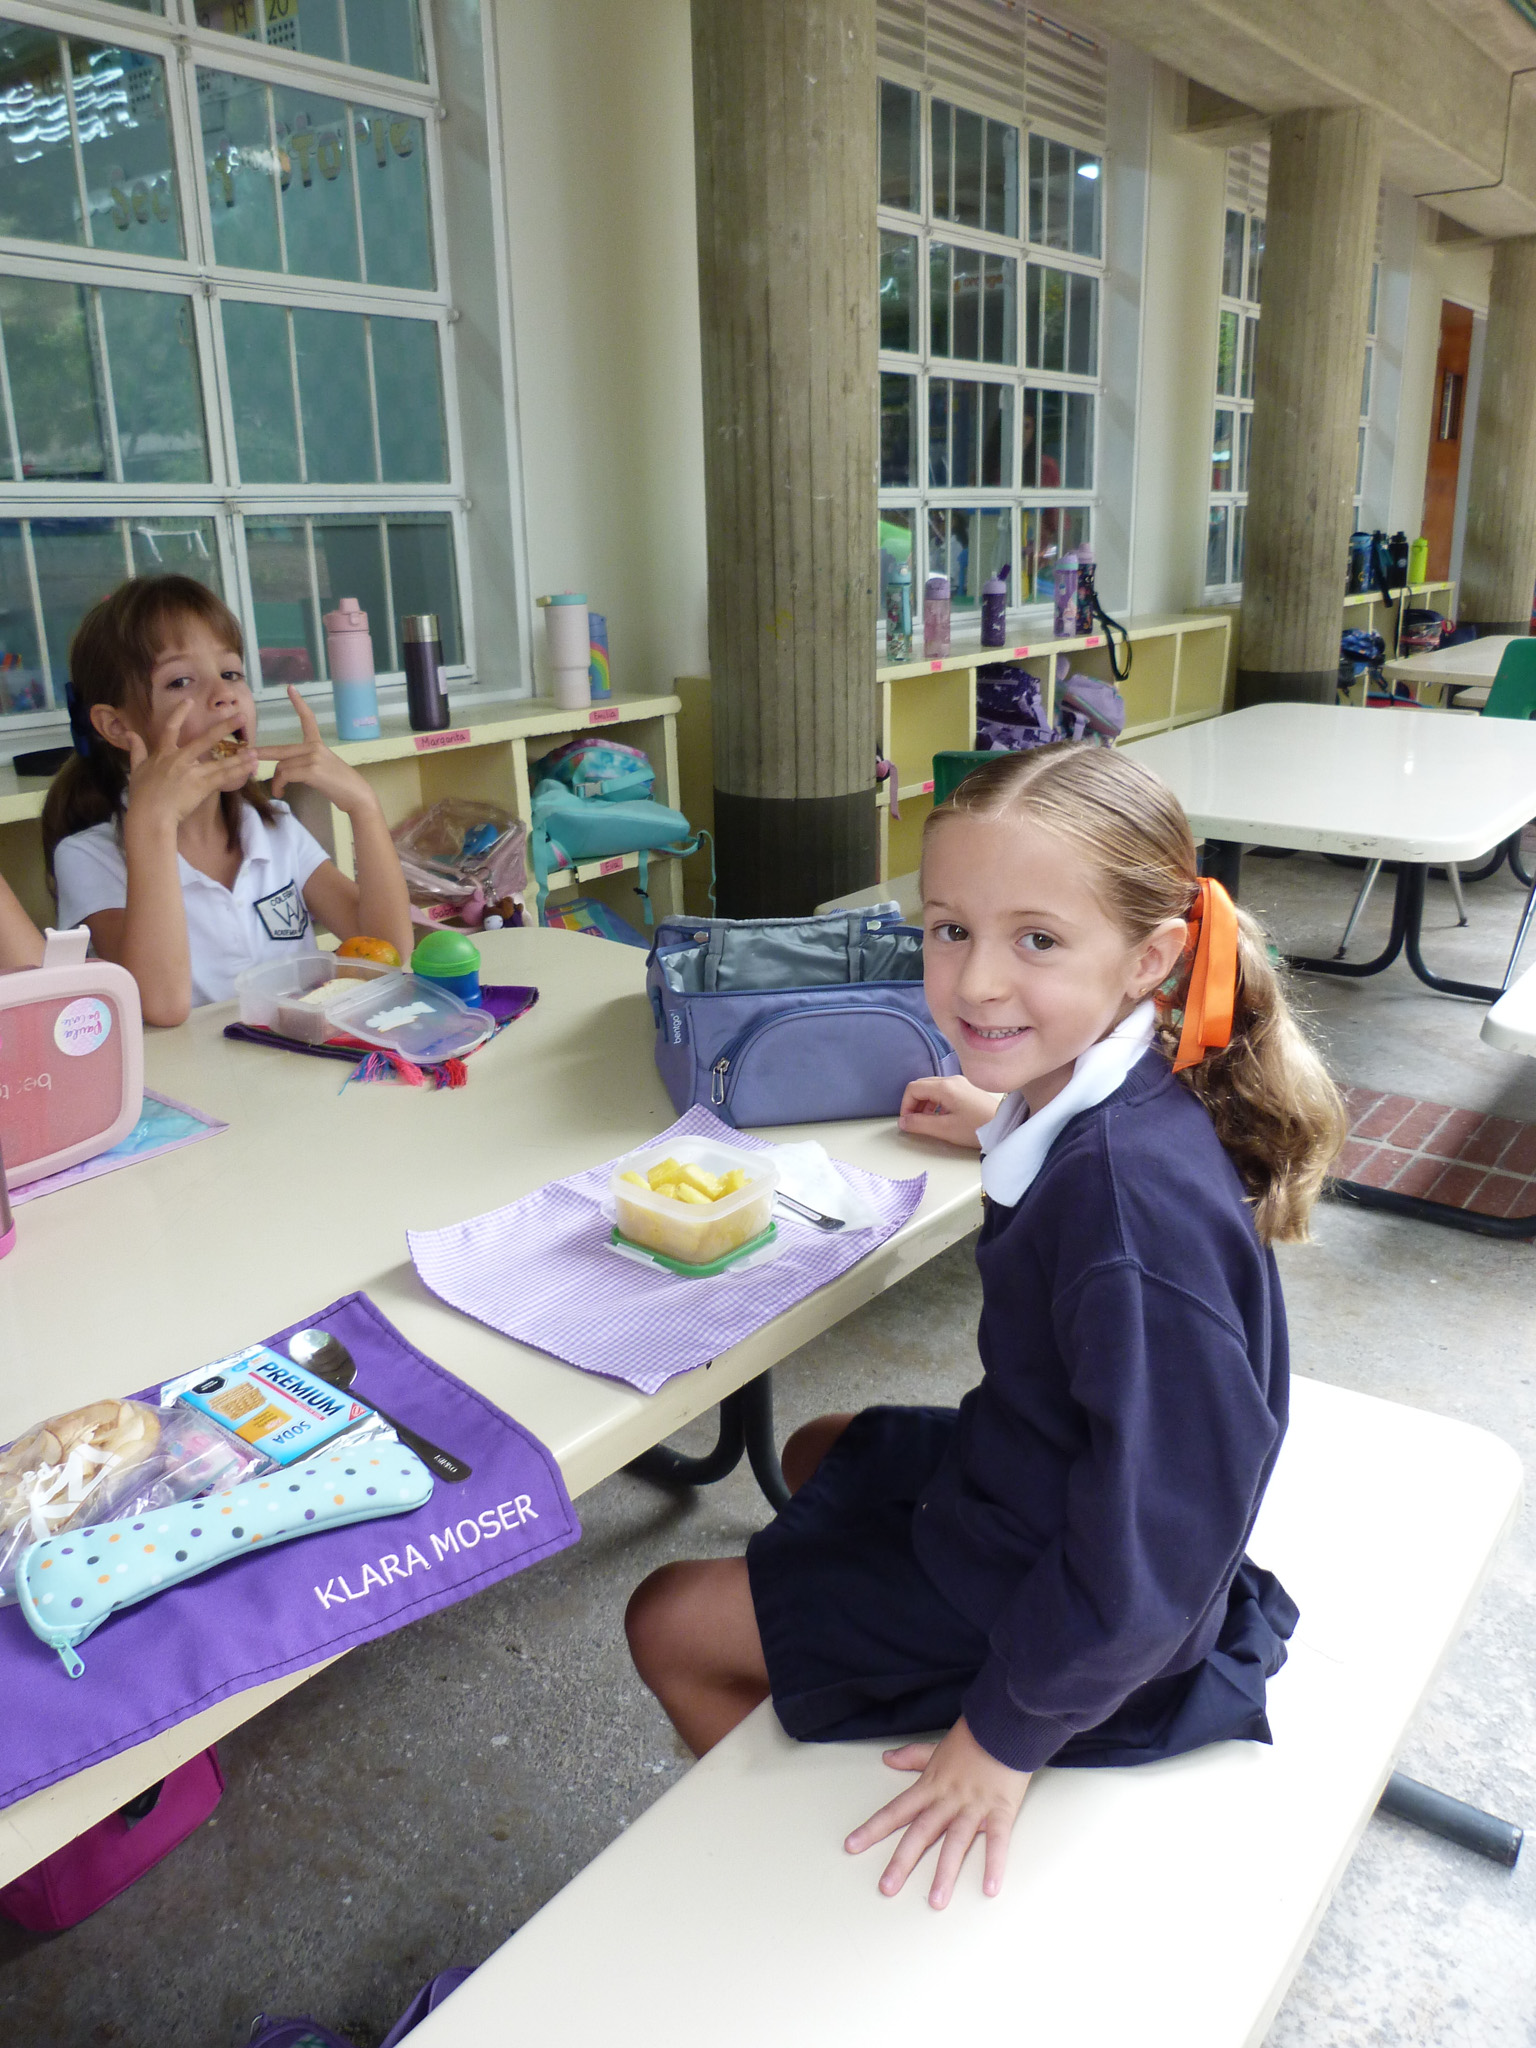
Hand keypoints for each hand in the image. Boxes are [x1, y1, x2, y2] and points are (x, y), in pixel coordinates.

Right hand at [123, 701, 254, 835]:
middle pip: (205, 739)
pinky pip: (223, 778)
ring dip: (239, 756)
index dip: (180, 713)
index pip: (171, 728)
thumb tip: (129, 733)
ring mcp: (192, 772)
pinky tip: (250, 767)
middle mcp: (179, 759)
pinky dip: (238, 772)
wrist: (150, 815)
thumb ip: (136, 750)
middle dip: (224, 727)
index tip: (190, 701)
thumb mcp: (135, 769)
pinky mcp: (201, 786)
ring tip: (256, 751)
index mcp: (163, 753)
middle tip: (241, 716)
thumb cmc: (141, 795)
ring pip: (220, 761)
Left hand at [256, 686, 377, 813]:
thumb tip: (283, 773)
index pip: (308, 719)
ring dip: (276, 781)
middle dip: (262, 753)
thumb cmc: (340, 786)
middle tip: (248, 755)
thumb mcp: (321, 770)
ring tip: (279, 791)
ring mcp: (313, 757)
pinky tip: (281, 793)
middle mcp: (315, 747)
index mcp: (318, 745)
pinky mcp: (311, 769)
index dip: (299, 703)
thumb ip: (304, 765)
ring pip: (281, 766)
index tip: (290, 688)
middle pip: (281, 750)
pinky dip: (279, 785)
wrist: (356, 795)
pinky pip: (285, 775)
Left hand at [845, 1717, 1030, 1908]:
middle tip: (886, 1888)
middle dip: (902, 1861)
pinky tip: (989, 1888)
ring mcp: (974, 1806)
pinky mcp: (1001, 1810)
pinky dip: (994, 1863)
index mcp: (930, 1786)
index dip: (873, 1828)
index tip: (852, 1846)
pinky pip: (997, 1840)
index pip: (896, 1810)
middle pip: (920, 1832)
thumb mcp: (937, 1748)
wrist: (1005, 1723)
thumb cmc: (972, 1737)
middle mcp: (948, 1800)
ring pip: (956, 1842)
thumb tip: (887, 1758)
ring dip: (945, 1872)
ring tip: (935, 1900)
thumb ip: (912, 1757)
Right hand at [898, 1074, 1001, 1148]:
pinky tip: (940, 1117)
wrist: (1005, 1126)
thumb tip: (903, 1122)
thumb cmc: (976, 1128)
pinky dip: (935, 1102)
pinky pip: (943, 1091)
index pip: (913, 1088)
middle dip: (913, 1104)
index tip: (907, 1122)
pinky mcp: (966, 1089)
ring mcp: (960, 1083)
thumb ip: (920, 1124)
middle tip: (914, 1122)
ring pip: (932, 1088)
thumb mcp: (945, 1129)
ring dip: (924, 1104)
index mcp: (945, 1086)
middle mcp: (951, 1079)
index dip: (905, 1105)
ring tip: (927, 1122)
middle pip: (922, 1085)